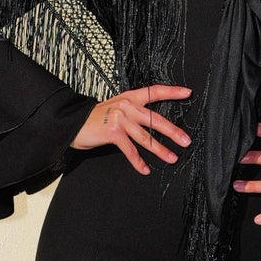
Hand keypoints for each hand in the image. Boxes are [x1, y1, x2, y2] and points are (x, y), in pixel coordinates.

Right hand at [69, 83, 191, 174]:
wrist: (72, 123)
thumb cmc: (96, 118)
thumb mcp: (116, 108)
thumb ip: (133, 112)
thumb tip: (152, 122)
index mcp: (130, 98)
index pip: (154, 91)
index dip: (172, 92)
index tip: (188, 93)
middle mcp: (126, 106)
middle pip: (155, 119)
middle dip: (173, 131)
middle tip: (186, 141)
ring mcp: (120, 119)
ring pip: (145, 137)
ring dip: (160, 150)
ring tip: (172, 158)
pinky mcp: (113, 133)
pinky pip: (130, 150)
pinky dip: (138, 162)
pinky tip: (145, 169)